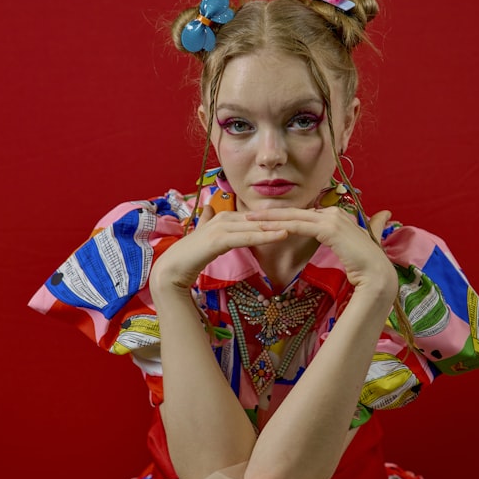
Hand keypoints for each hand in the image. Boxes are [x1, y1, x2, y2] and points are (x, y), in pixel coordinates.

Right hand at [149, 205, 288, 293]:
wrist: (172, 270)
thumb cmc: (190, 256)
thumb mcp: (204, 236)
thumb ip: (208, 222)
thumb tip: (208, 208)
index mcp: (224, 218)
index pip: (256, 217)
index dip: (276, 218)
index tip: (298, 219)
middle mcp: (223, 218)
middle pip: (259, 219)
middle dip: (283, 220)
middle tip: (307, 219)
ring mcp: (220, 227)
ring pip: (255, 226)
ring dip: (278, 226)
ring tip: (300, 225)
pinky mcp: (218, 239)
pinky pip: (246, 237)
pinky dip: (264, 235)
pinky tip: (280, 236)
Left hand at [245, 207, 396, 297]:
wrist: (378, 276)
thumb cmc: (365, 267)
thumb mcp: (350, 249)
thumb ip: (348, 237)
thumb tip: (367, 224)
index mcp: (338, 217)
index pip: (305, 215)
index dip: (284, 216)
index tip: (265, 219)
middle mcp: (335, 213)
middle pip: (297, 212)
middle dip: (272, 213)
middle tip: (249, 214)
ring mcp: (333, 219)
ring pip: (294, 217)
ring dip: (270, 218)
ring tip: (250, 219)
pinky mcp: (329, 229)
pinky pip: (299, 226)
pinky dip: (281, 227)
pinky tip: (265, 229)